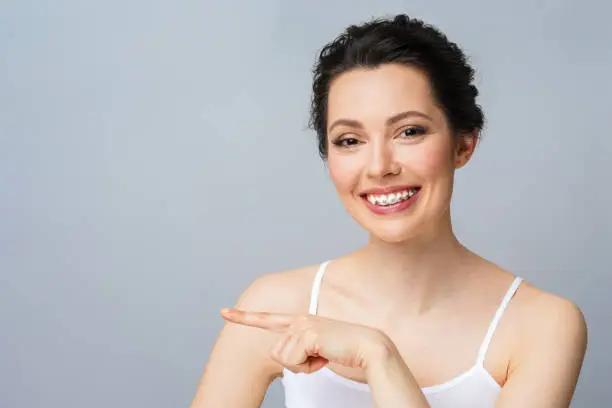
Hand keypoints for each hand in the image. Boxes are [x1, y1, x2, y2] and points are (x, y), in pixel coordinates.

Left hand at [221, 308, 392, 373]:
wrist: (367, 348)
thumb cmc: (344, 351)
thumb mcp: (316, 350)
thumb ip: (299, 349)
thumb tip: (284, 355)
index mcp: (299, 321)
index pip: (266, 319)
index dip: (244, 317)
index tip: (223, 312)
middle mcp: (298, 319)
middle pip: (276, 352)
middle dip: (296, 364)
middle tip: (319, 357)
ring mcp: (303, 325)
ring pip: (283, 357)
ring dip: (303, 365)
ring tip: (323, 355)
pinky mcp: (308, 333)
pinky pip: (294, 361)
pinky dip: (309, 366)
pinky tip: (325, 356)